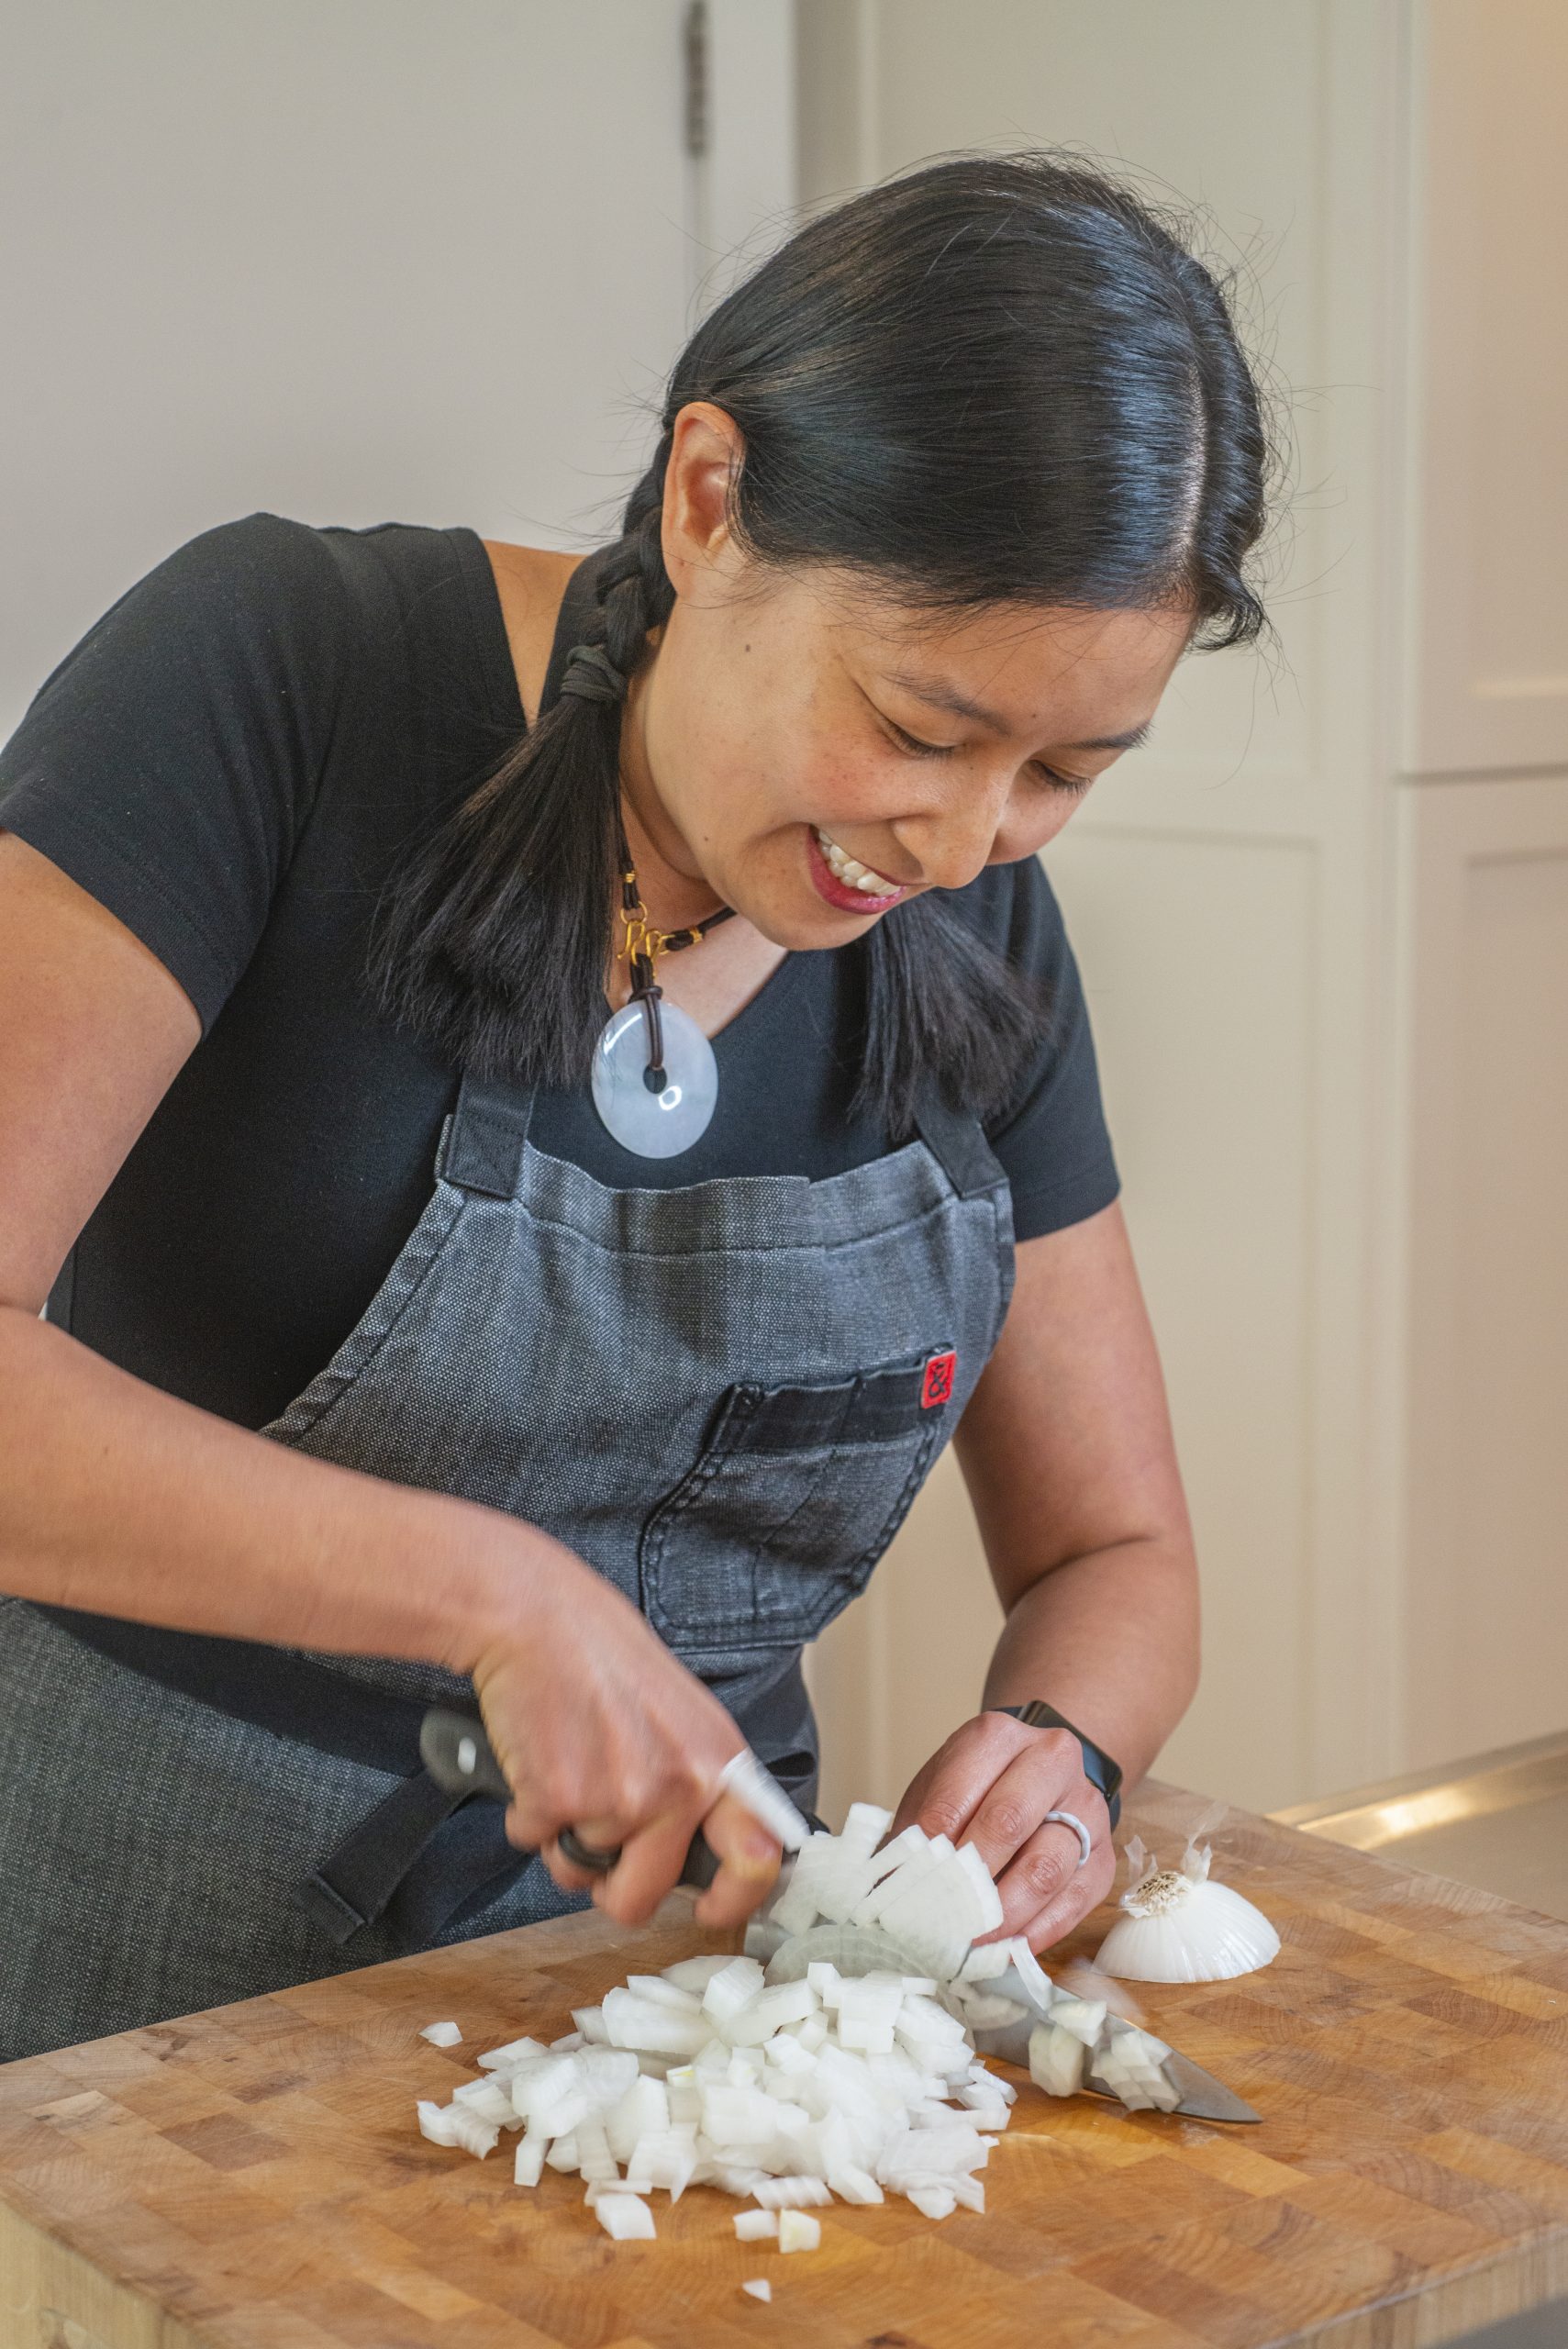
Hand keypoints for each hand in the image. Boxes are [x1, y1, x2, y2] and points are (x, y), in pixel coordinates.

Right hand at [462, 1528, 781, 1932]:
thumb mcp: (682, 1712)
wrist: (536, 1615)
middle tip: (596, 1853)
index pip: (756, 1857)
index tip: (712, 1910)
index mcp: (719, 1762)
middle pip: (644, 1895)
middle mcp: (679, 1787)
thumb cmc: (602, 1653)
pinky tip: (534, 1757)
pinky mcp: (557, 1800)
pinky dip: (523, 1812)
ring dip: (563, 1836)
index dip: (735, 1898)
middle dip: (612, 1888)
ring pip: (579, 1869)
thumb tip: (700, 1845)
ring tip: (564, 1768)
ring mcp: (619, 1798)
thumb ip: (697, 1775)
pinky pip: (532, 1841)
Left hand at [887, 1711, 1115, 1952]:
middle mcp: (1050, 1761)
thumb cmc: (978, 1790)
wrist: (1042, 1775)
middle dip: (969, 1879)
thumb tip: (890, 1886)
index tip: (906, 1887)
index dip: (930, 1846)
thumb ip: (919, 1831)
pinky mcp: (1101, 1858)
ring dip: (1003, 1914)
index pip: (957, 1794)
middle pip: (1008, 1821)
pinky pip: (1072, 1903)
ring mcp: (1084, 1809)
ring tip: (969, 1942)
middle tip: (938, 1921)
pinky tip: (1007, 1950)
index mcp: (997, 1737)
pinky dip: (1036, 1933)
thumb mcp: (940, 1790)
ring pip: (1045, 1867)